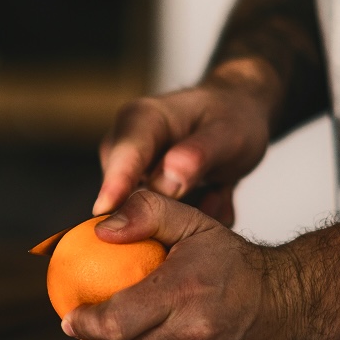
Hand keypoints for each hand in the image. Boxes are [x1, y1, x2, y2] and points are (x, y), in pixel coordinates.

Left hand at [63, 190, 311, 339]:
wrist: (293, 307)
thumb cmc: (239, 265)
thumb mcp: (196, 224)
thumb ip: (147, 213)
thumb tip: (100, 230)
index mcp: (183, 294)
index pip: (112, 322)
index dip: (81, 323)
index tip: (70, 315)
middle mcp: (190, 338)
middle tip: (82, 331)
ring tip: (114, 338)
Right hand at [92, 59, 282, 225]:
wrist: (235, 117)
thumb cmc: (231, 118)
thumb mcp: (229, 133)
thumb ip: (199, 154)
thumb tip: (166, 180)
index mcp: (142, 119)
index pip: (125, 155)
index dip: (115, 184)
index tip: (104, 210)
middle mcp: (124, 145)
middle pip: (123, 192)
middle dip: (162, 212)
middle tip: (213, 196)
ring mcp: (128, 173)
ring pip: (140, 212)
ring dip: (182, 216)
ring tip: (218, 190)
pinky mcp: (138, 195)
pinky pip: (155, 222)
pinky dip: (187, 221)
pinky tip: (213, 196)